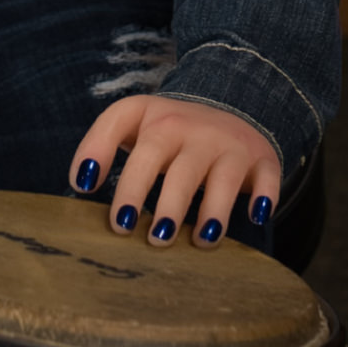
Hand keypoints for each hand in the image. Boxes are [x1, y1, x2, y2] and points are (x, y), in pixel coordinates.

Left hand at [69, 94, 280, 249]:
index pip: (119, 121)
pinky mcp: (262, 158)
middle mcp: (189, 125)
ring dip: (209, 209)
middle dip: (145, 192)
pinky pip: (266, 178)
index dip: (97, 148)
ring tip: (197, 241)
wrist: (233, 106)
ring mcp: (228, 142)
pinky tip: (255, 216)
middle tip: (130, 229)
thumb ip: (105, 144)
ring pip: (219, 174)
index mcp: (152, 115)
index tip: (84, 185)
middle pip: (164, 154)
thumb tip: (81, 184)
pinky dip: (263, 196)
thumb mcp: (137, 123)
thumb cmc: (171, 130)